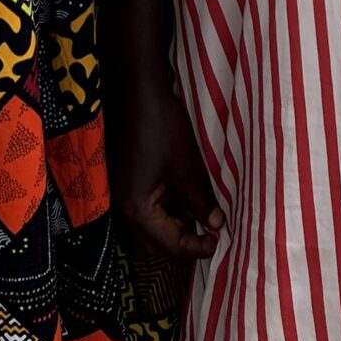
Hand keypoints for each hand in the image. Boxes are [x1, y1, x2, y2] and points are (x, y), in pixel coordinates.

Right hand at [110, 78, 224, 263]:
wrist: (139, 92)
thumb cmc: (162, 128)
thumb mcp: (187, 167)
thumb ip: (201, 201)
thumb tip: (216, 224)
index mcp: (136, 208)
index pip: (168, 244)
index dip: (196, 248)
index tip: (218, 241)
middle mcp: (123, 207)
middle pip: (152, 245)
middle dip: (180, 244)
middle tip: (208, 233)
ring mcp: (122, 194)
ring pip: (148, 228)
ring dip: (172, 228)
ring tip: (200, 214)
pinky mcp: (126, 181)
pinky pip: (145, 209)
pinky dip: (165, 211)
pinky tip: (185, 198)